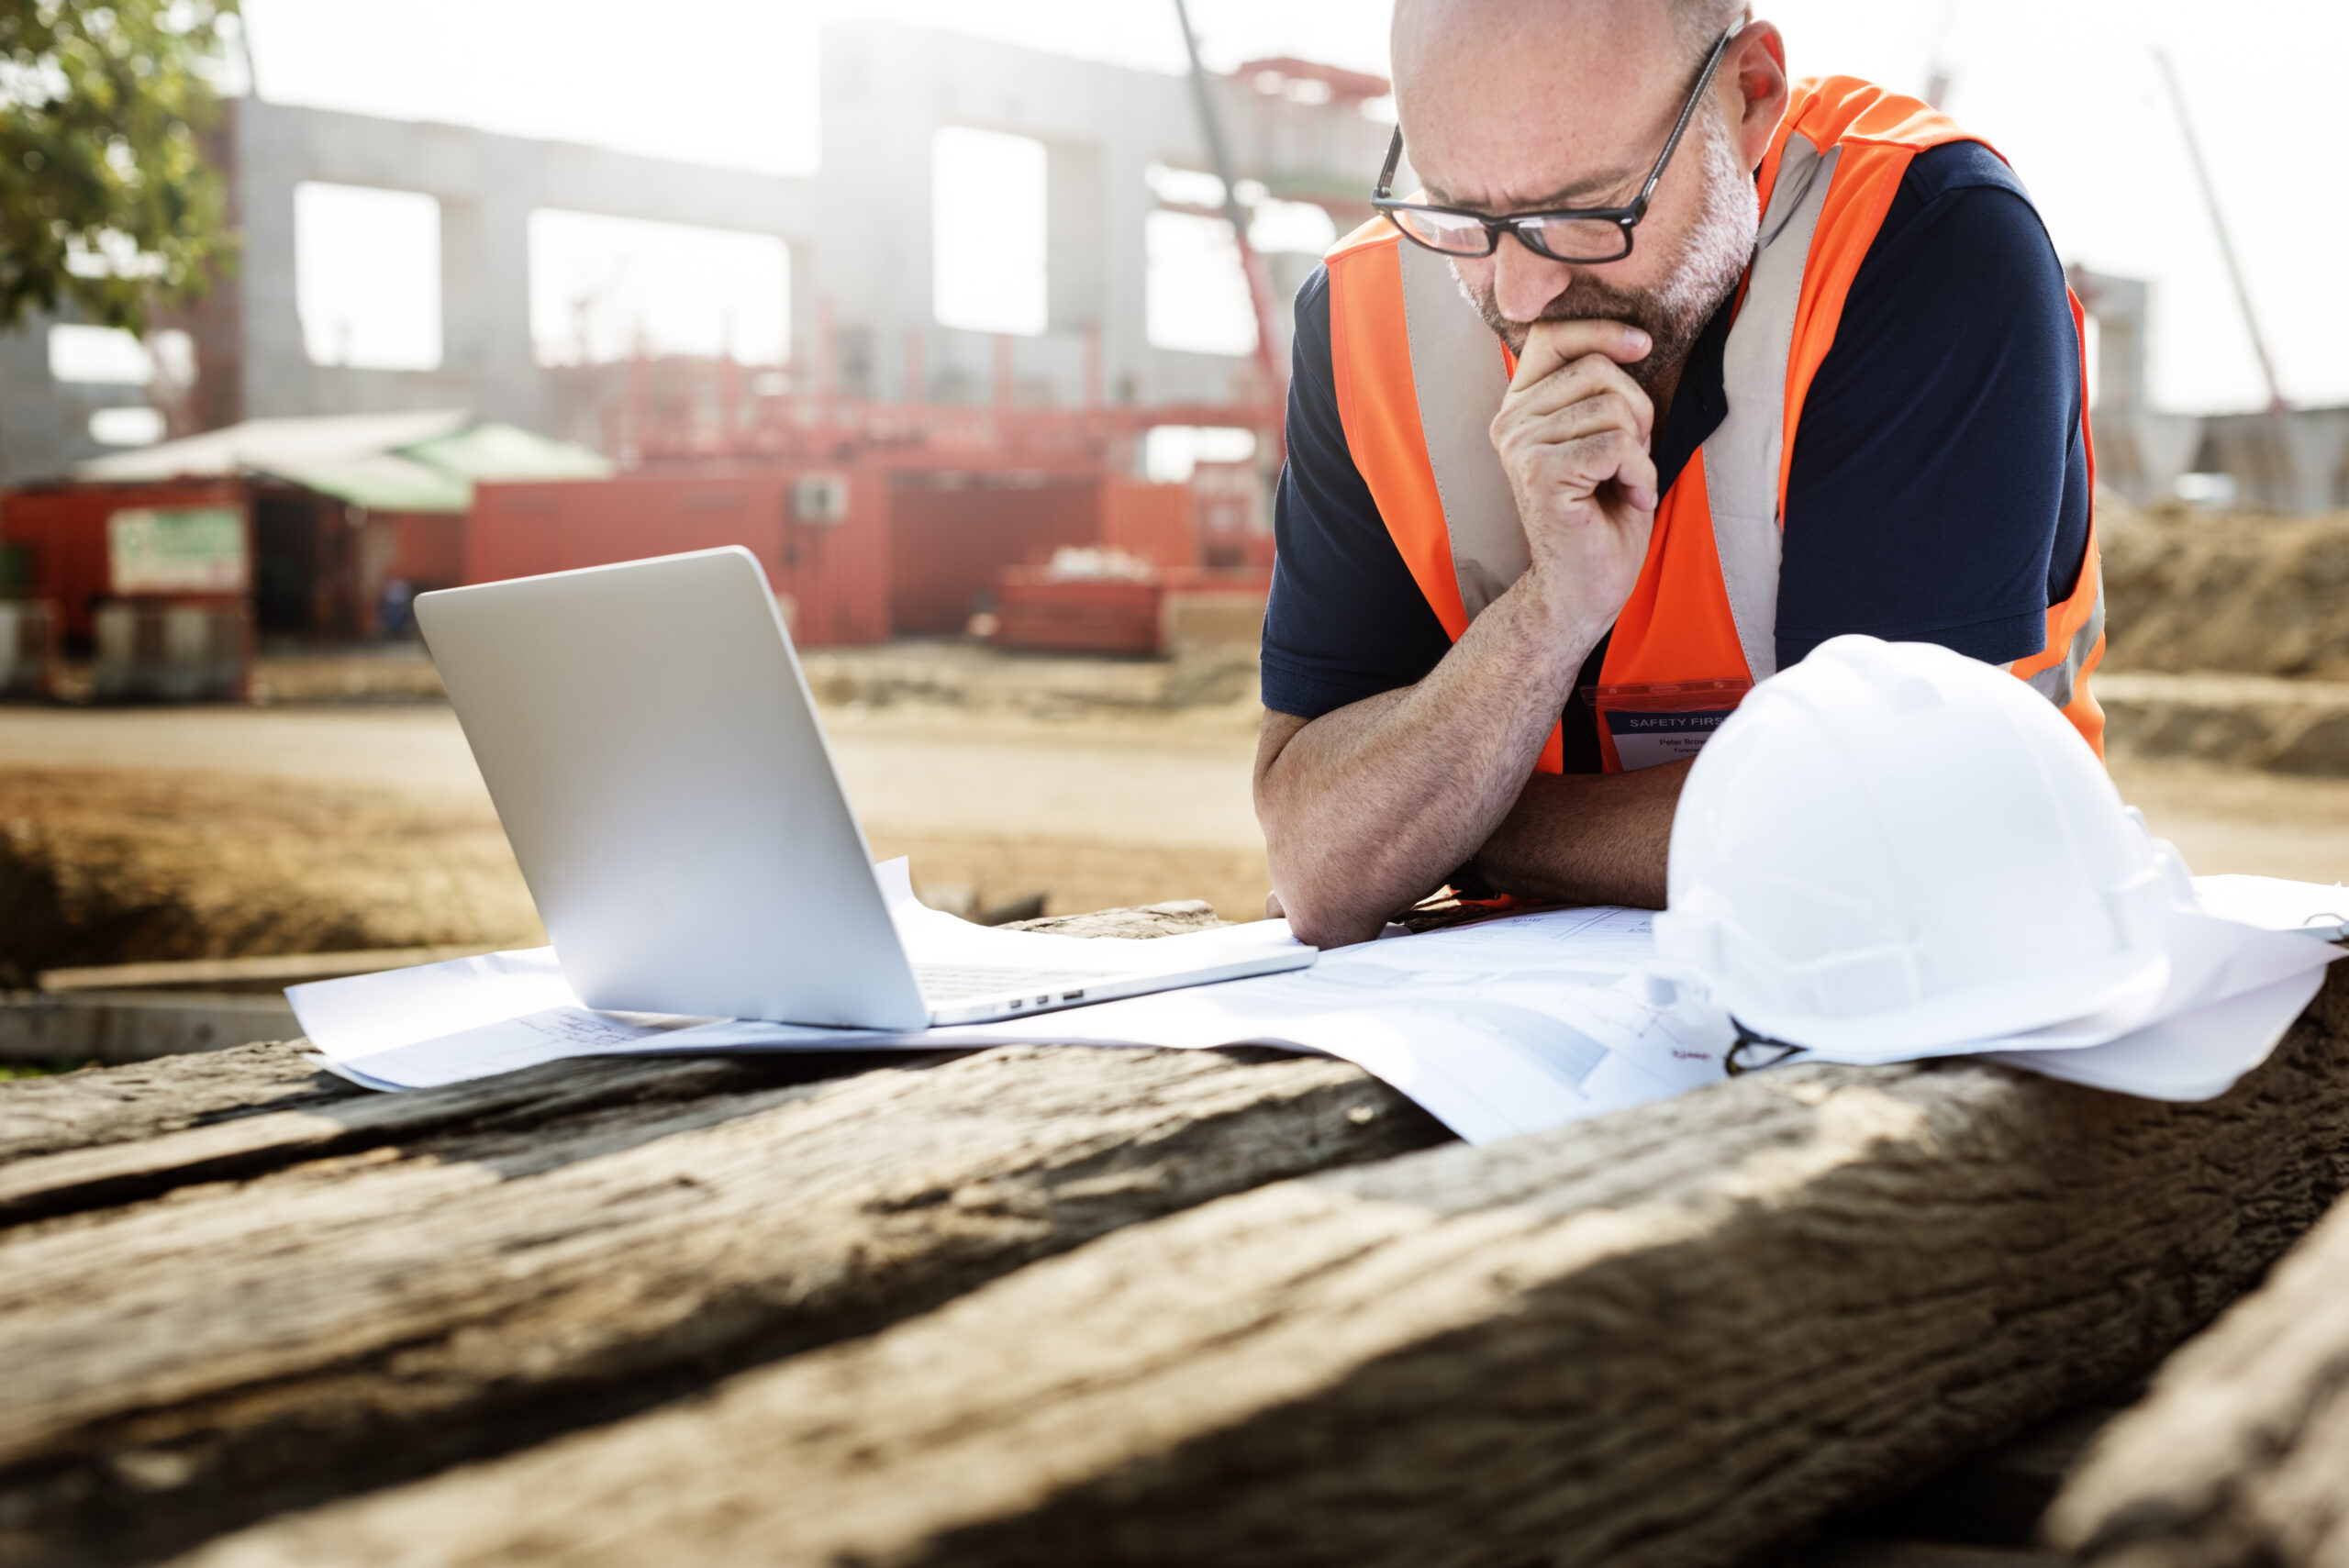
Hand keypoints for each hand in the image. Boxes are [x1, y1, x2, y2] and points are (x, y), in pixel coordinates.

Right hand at [1487, 318, 1660, 631]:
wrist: (1583, 589)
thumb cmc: (1601, 518)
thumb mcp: (1602, 438)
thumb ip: (1601, 392)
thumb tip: (1635, 341)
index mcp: (1521, 406)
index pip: (1554, 335)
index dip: (1603, 330)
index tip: (1643, 347)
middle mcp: (1511, 421)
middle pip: (1598, 369)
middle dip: (1637, 411)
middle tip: (1631, 459)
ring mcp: (1521, 447)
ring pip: (1613, 407)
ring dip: (1639, 451)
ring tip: (1624, 484)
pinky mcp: (1541, 474)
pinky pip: (1616, 446)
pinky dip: (1639, 475)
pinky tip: (1628, 499)